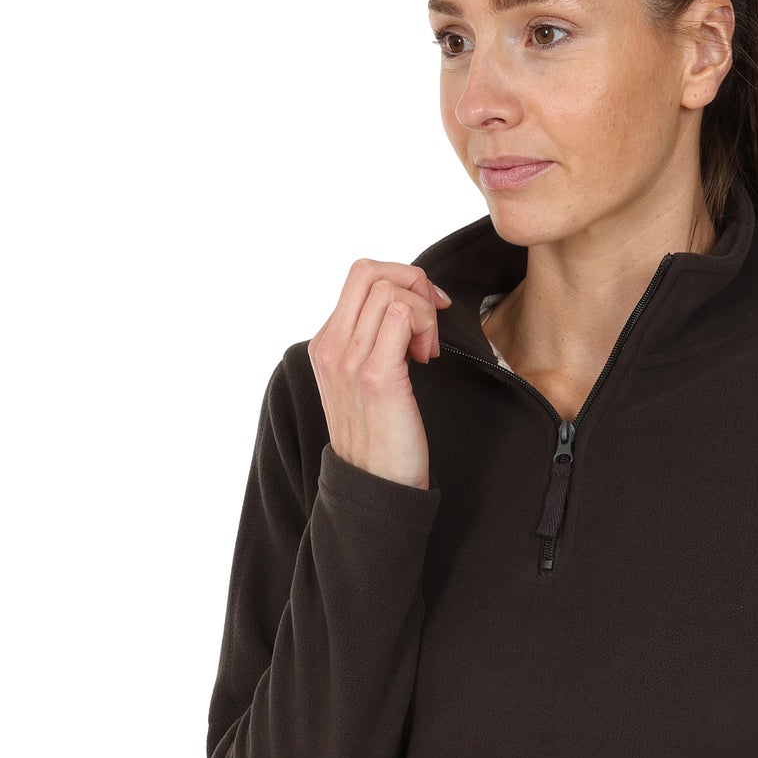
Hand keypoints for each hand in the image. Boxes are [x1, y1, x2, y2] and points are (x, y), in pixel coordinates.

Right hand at [310, 259, 451, 490]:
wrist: (375, 486)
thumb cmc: (380, 437)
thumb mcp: (364, 381)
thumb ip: (371, 343)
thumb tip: (405, 308)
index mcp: (325, 344)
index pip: (360, 276)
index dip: (401, 281)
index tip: (427, 312)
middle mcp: (330, 346)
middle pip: (369, 271)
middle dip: (413, 283)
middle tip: (432, 321)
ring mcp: (348, 360)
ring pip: (389, 290)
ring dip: (423, 310)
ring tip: (426, 350)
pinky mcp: (375, 376)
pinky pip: (402, 314)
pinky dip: (425, 324)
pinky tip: (426, 357)